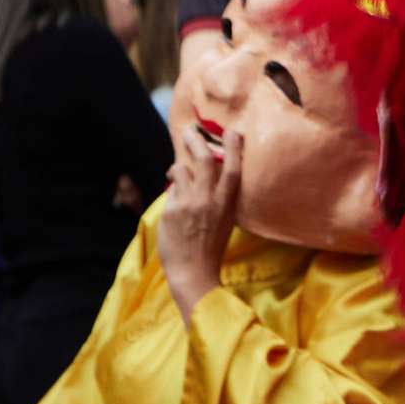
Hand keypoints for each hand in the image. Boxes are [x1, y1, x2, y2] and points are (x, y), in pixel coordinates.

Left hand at [159, 119, 241, 322]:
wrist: (192, 272)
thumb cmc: (210, 249)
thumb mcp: (224, 222)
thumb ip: (218, 199)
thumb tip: (205, 176)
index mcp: (227, 205)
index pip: (233, 170)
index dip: (234, 148)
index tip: (232, 132)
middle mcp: (208, 200)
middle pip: (204, 160)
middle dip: (196, 141)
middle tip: (190, 131)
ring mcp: (188, 204)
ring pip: (181, 169)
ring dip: (178, 167)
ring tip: (178, 171)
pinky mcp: (171, 210)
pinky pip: (170, 190)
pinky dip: (172, 192)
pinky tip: (175, 204)